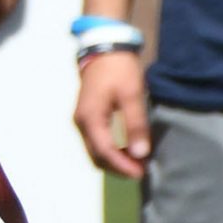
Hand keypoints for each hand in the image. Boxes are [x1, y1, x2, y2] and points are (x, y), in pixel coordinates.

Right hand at [72, 51, 151, 179]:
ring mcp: (82, 119)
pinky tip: (126, 149)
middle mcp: (81, 122)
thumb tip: (140, 153)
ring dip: (113, 160)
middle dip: (117, 167)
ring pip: (94, 150)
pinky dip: (109, 150)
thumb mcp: (132, 94)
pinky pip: (95, 141)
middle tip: (141, 169)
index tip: (141, 173)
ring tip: (136, 161)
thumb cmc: (119, 70)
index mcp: (90, 118)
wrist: (104, 49)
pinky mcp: (87, 116)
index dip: (122, 166)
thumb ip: (135, 124)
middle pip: (96, 155)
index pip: (104, 151)